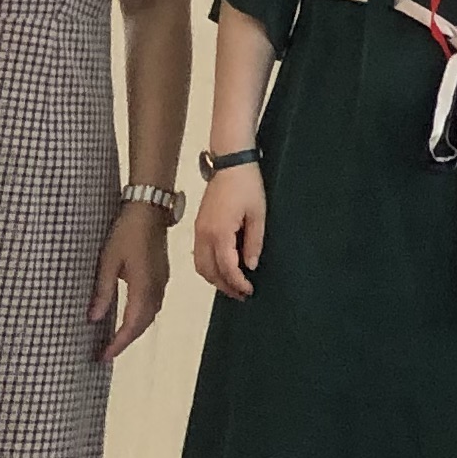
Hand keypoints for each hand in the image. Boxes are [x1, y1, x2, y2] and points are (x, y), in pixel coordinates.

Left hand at [94, 206, 173, 363]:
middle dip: (126, 340)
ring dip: (135, 329)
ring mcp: (162, 280)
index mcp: (144, 287)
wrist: (149, 209)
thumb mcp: (108, 261)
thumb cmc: (125, 233)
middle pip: (144, 323)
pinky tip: (129, 316)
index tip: (104, 357)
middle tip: (106, 353)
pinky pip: (153, 304)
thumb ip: (103, 292)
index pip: (132, 324)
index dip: (118, 343)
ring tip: (116, 339)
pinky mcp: (161, 274)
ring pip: (150, 314)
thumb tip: (93, 319)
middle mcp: (157, 288)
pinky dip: (141, 317)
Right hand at [194, 165, 267, 300]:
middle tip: (241, 294)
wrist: (231, 163)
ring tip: (232, 285)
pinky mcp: (198, 225)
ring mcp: (198, 230)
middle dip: (224, 286)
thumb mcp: (258, 213)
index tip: (249, 291)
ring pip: (200, 265)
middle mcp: (204, 235)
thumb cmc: (248, 186)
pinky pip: (198, 254)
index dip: (237, 283)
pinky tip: (222, 268)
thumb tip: (250, 266)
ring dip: (214, 279)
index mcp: (219, 233)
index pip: (226, 267)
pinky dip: (208, 267)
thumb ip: (254, 242)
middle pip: (209, 271)